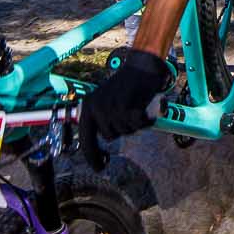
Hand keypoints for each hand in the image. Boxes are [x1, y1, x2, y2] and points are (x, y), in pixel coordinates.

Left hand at [79, 47, 166, 169]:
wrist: (142, 66)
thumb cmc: (128, 85)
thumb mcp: (106, 101)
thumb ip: (102, 119)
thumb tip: (105, 139)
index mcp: (87, 107)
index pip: (86, 140)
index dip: (92, 157)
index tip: (100, 167)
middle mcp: (95, 108)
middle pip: (111, 136)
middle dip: (124, 128)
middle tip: (131, 112)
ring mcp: (110, 109)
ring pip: (126, 131)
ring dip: (136, 123)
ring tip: (138, 105)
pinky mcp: (125, 108)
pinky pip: (138, 124)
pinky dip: (147, 119)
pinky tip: (147, 106)